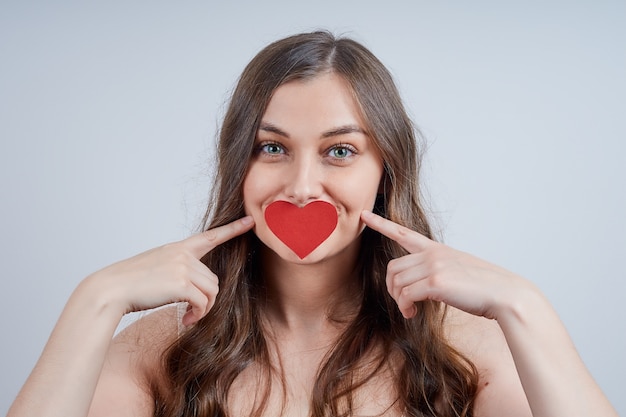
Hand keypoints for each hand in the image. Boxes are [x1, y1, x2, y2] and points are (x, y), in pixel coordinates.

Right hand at [84, 216, 253, 324]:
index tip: (250, 221)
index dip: (233, 229)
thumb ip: (179, 271)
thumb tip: (198, 291)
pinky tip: (185, 320)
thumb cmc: (131, 284)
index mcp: (178, 248)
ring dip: (203, 310)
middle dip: (207, 300)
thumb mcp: (157, 268)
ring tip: (188, 316)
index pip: (210, 236)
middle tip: (192, 312)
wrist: (110, 290)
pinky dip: (197, 315)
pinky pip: (203, 303)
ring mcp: (182, 267)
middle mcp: (183, 254)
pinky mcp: (181, 283)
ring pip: (212, 292)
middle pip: (213, 280)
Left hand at [361, 210, 533, 319]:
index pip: (403, 232)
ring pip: (396, 283)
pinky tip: (413, 314)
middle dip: (392, 289)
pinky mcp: (435, 282)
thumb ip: (435, 271)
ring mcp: (434, 266)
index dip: (381, 224)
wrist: (505, 294)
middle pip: (393, 268)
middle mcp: (432, 254)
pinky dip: (405, 307)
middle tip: (404, 304)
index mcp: (437, 249)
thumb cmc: (482, 288)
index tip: (365, 215)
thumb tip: (417, 288)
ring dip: (399, 301)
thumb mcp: (456, 271)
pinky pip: (405, 295)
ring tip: (410, 311)